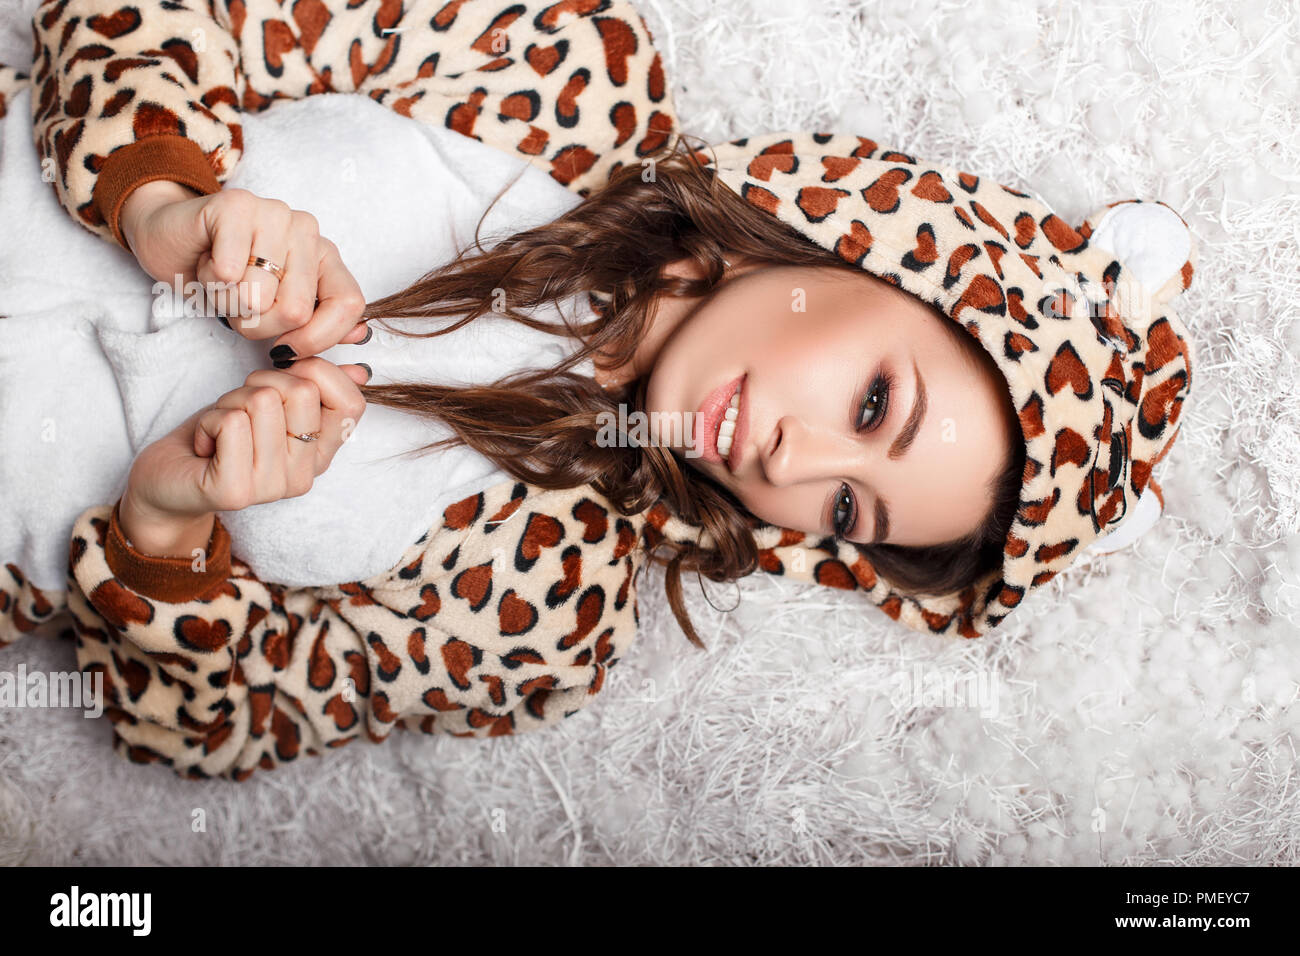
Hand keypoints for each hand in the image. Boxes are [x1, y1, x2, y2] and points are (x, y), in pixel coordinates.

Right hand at [120, 182, 370, 356]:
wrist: (171, 239)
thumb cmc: (226, 280)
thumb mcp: (274, 310)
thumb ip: (316, 324)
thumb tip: (360, 338)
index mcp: (325, 257)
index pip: (349, 305)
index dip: (318, 339)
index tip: (285, 350)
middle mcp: (308, 230)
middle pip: (297, 310)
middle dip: (257, 325)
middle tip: (238, 305)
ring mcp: (275, 212)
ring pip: (258, 296)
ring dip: (228, 302)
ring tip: (222, 280)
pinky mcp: (236, 205)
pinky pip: (229, 271)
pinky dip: (210, 281)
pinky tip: (208, 262)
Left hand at [122, 359, 369, 540]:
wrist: (168, 483)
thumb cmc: (219, 439)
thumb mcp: (271, 406)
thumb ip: (314, 390)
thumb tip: (359, 370)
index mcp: (321, 454)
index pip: (352, 403)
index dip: (318, 372)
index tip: (284, 379)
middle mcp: (305, 475)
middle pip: (301, 391)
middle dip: (259, 383)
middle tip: (240, 412)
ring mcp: (273, 487)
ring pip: (261, 400)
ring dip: (229, 403)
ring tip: (221, 431)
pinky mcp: (236, 491)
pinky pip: (231, 422)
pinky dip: (210, 421)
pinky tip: (206, 446)